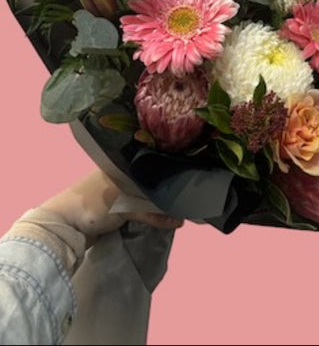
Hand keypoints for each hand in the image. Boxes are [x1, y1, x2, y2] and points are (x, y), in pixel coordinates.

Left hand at [40, 170, 181, 242]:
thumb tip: (180, 220)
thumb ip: (152, 213)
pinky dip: (147, 211)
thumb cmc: (92, 205)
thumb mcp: (125, 206)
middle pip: (147, 181)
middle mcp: (119, 174)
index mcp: (120, 164)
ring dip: (156, 203)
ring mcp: (115, 191)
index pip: (148, 164)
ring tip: (177, 206)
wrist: (63, 227)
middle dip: (162, 189)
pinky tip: (161, 214)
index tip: (184, 178)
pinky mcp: (113, 207)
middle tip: (184, 195)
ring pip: (142, 195)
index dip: (165, 171)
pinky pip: (136, 207)